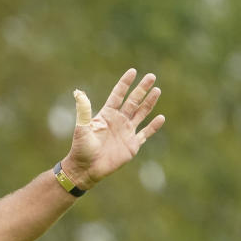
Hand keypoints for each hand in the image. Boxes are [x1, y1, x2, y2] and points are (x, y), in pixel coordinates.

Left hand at [62, 68, 165, 190]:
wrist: (86, 169)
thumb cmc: (81, 149)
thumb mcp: (81, 129)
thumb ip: (83, 112)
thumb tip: (79, 93)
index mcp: (106, 115)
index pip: (118, 95)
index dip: (125, 84)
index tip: (132, 71)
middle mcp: (118, 121)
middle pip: (133, 101)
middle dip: (142, 89)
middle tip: (151, 76)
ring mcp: (126, 132)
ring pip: (141, 113)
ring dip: (149, 102)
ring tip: (157, 90)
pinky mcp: (132, 145)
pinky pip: (145, 133)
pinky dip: (153, 126)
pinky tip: (161, 117)